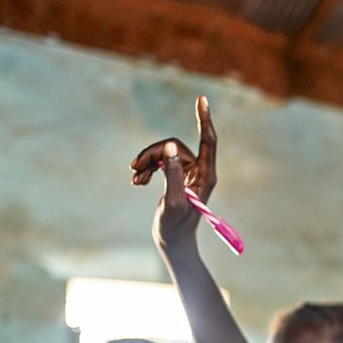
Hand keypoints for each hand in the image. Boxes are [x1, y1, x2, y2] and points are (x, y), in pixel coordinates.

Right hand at [130, 96, 216, 248]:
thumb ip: (173, 174)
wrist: (172, 243)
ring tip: (134, 177)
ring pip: (164, 154)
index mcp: (206, 176)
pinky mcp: (176, 179)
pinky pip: (160, 163)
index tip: (201, 98)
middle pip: (174, 147)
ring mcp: (188, 175)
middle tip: (134, 168)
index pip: (208, 140)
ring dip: (147, 162)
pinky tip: (136, 181)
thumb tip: (168, 148)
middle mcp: (200, 172)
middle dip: (153, 154)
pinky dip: (147, 170)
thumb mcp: (173, 201)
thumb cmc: (175, 227)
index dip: (204, 119)